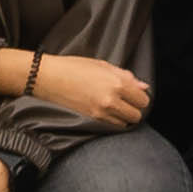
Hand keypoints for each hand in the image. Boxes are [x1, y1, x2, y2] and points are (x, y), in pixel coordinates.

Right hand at [25, 52, 150, 128]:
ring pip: (125, 123)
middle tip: (127, 102)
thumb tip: (143, 86)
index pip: (142, 99)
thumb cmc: (74, 67)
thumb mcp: (102, 65)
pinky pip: (111, 126)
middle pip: (136, 115)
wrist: (49, 78)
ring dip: (124, 117)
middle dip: (134, 109)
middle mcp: (111, 99)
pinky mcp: (91, 120)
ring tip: (115, 107)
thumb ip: (125, 76)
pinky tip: (107, 112)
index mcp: (117, 82)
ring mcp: (101, 112)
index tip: (135, 95)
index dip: (140, 98)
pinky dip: (113, 122)